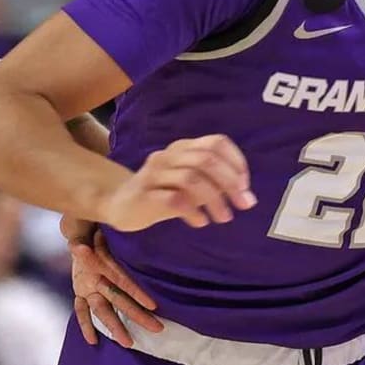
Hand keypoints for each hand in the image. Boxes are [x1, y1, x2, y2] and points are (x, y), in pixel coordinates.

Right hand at [64, 217, 161, 347]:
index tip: (155, 306)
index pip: (122, 280)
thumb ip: (112, 234)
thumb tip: (115, 232)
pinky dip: (85, 325)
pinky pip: (80, 311)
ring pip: (100, 310)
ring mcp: (84, 286)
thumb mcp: (108, 226)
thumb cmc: (102, 226)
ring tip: (129, 343)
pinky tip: (93, 342)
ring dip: (114, 326)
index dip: (137, 293)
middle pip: (117, 299)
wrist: (79, 226)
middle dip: (137, 315)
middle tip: (158, 329)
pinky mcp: (79, 291)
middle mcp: (91, 277)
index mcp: (101, 261)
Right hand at [101, 134, 255, 232]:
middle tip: (244, 204)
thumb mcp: (190, 185)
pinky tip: (200, 222)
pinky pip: (173, 199)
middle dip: (230, 183)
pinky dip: (192, 211)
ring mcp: (154, 174)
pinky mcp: (144, 195)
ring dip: (214, 200)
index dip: (236, 161)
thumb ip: (214, 185)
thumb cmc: (162, 194)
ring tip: (224, 218)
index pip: (216, 143)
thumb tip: (245, 196)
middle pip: (206, 160)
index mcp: (183, 148)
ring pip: (191, 179)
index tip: (245, 186)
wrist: (120, 205)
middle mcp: (168, 155)